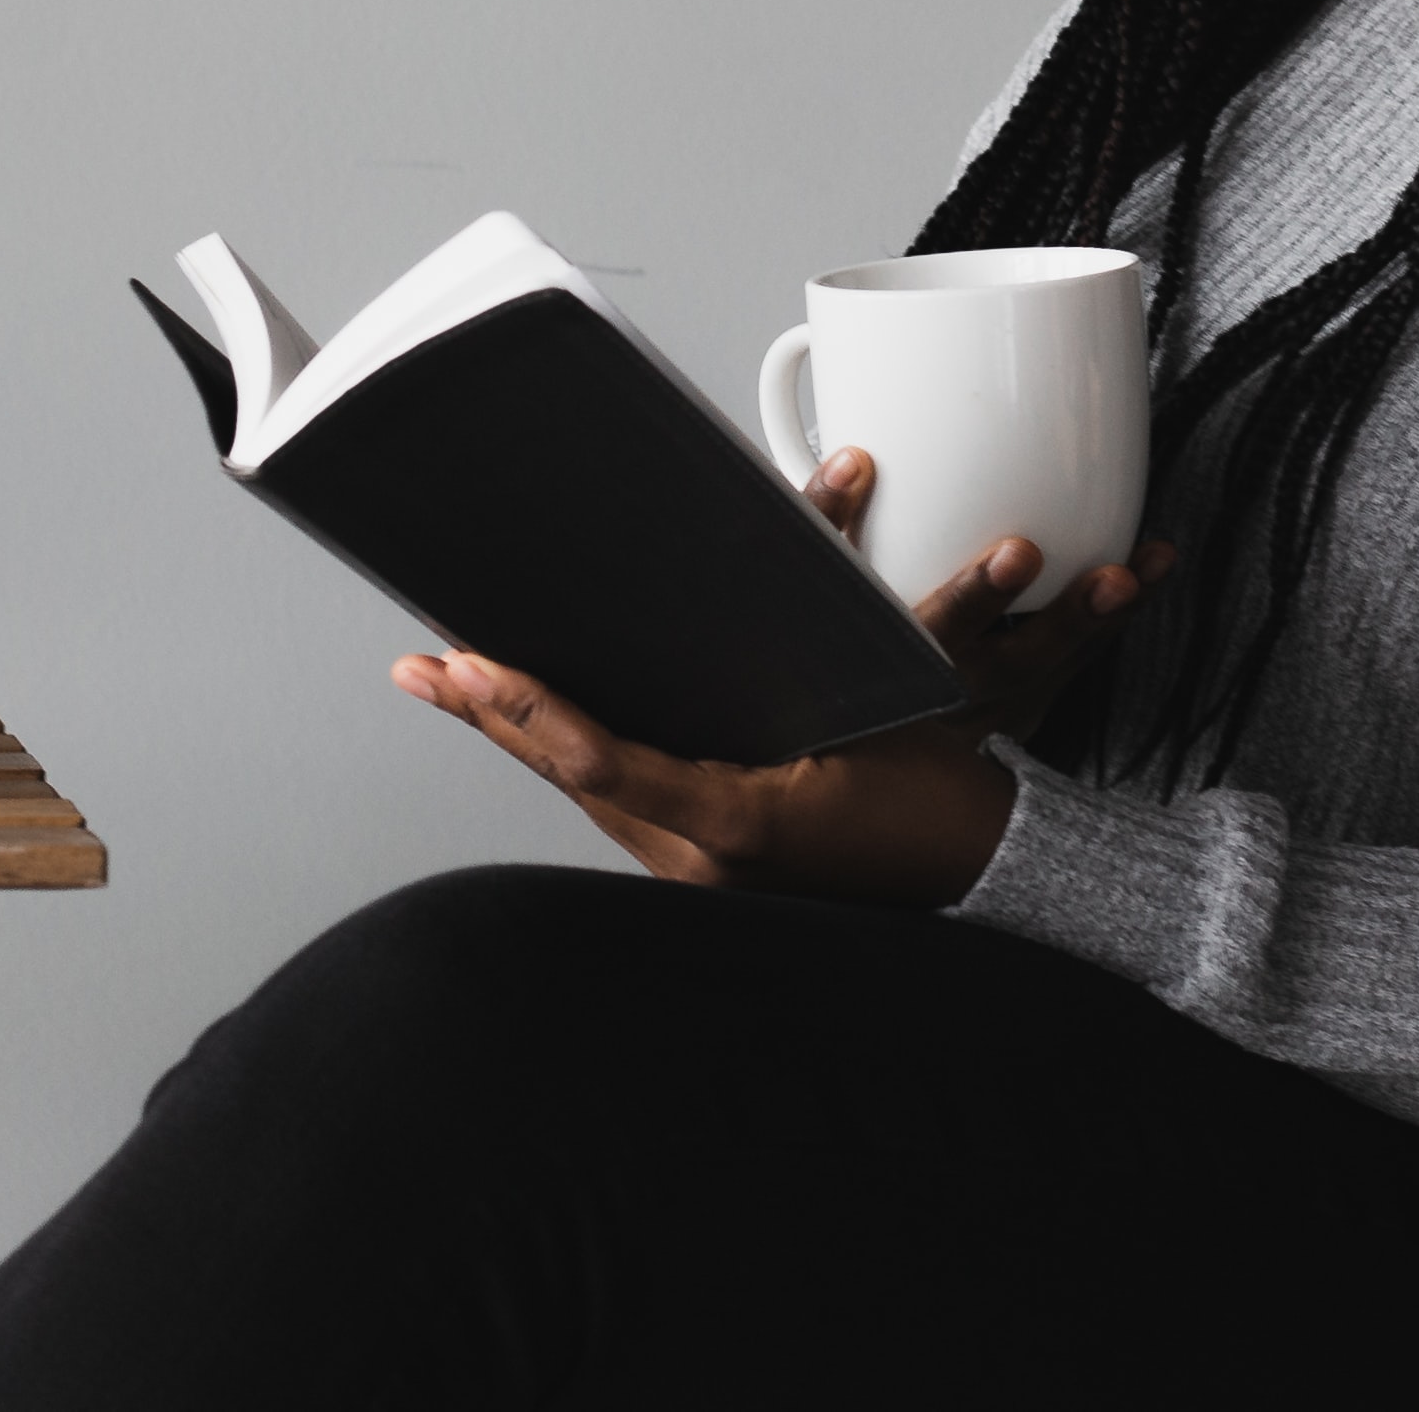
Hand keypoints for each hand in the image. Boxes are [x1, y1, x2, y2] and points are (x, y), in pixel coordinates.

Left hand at [388, 455, 1173, 905]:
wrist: (996, 885)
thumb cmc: (954, 802)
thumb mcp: (919, 701)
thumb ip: (901, 624)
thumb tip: (935, 534)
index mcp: (737, 821)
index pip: (601, 758)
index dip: (527, 708)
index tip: (462, 663)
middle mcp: (704, 857)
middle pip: (572, 772)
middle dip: (496, 714)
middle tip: (423, 664)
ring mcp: (704, 871)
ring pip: (589, 790)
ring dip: (524, 732)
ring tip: (455, 683)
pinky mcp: (715, 864)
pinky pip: (625, 803)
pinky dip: (576, 757)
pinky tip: (538, 727)